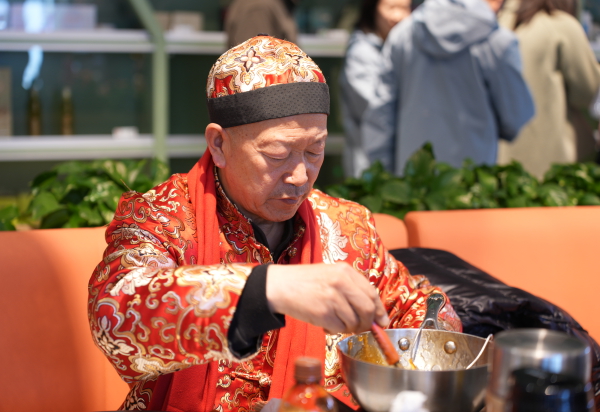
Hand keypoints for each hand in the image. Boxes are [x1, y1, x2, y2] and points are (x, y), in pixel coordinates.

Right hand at [266, 262, 388, 333]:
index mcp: (346, 271)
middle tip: (360, 328)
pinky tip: (325, 323)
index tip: (382, 321)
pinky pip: (339, 329)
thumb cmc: (307, 282)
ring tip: (335, 321)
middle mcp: (341, 282)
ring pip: (354, 322)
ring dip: (348, 328)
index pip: (371, 293)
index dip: (379, 310)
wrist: (280, 285)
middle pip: (367, 309)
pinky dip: (335, 330)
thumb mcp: (331, 275)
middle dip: (366, 323)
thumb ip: (352, 289)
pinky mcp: (323, 313)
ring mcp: (333, 298)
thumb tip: (374, 313)